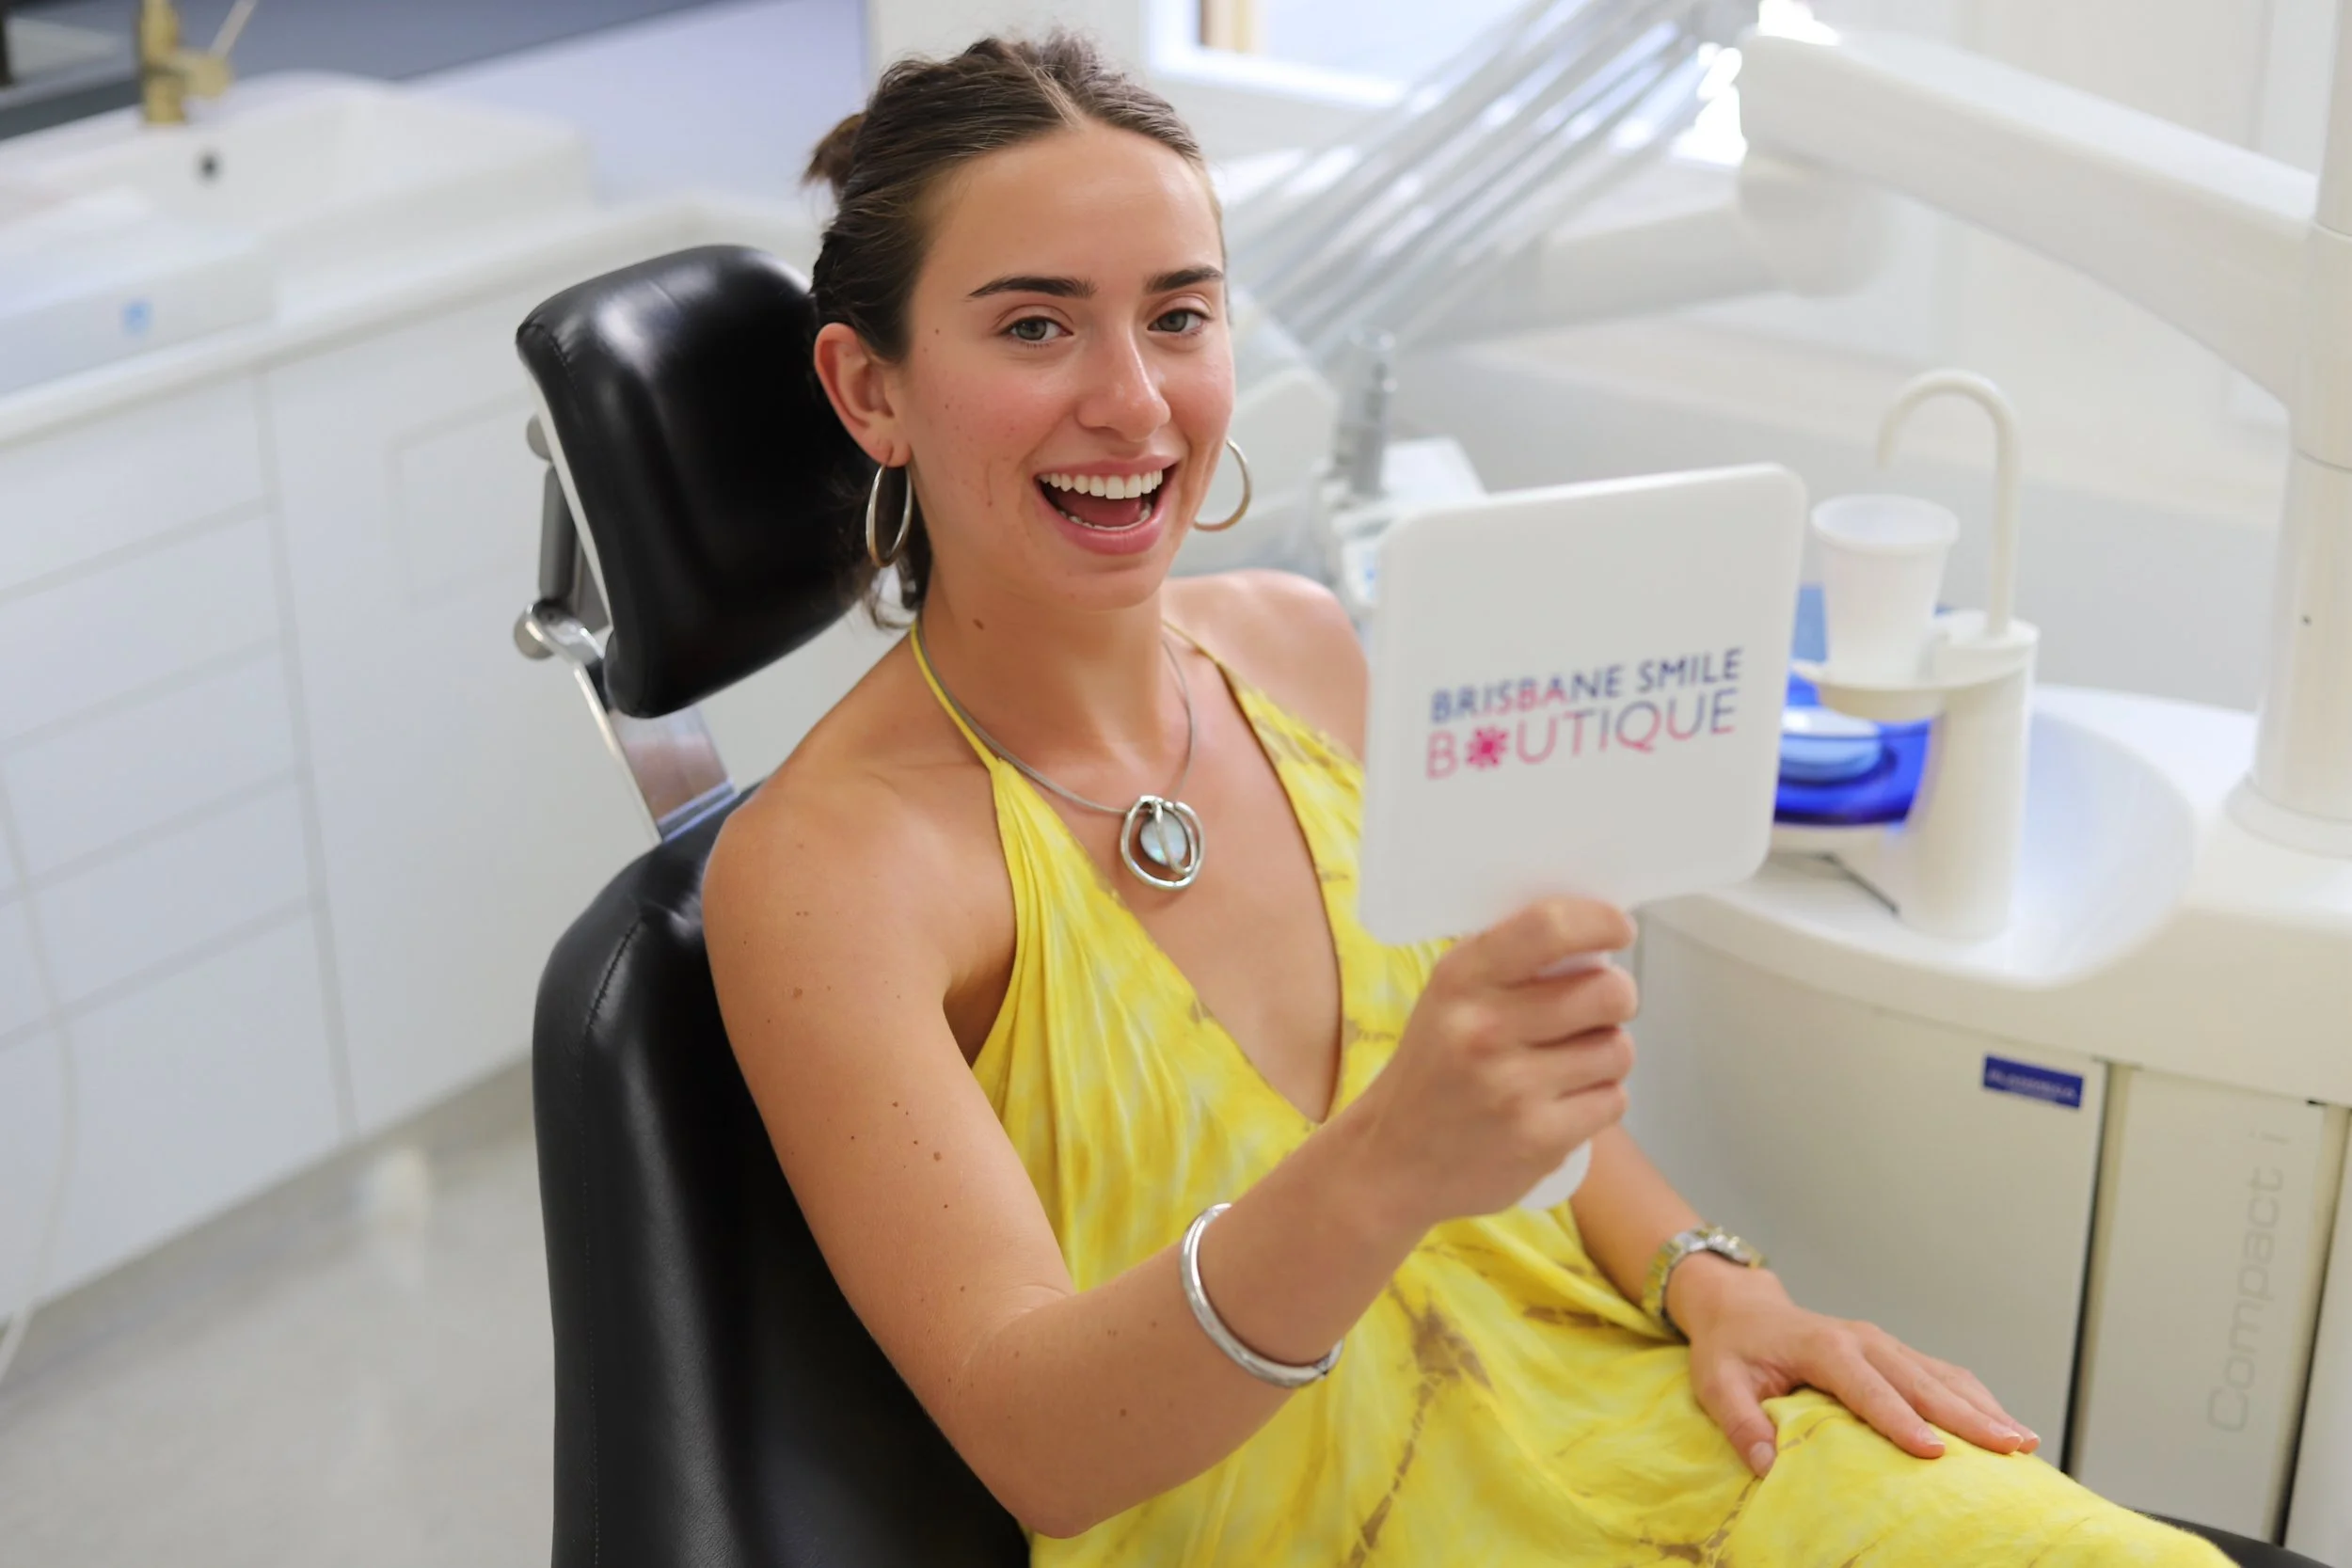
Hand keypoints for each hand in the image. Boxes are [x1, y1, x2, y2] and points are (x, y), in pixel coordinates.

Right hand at [1339, 898, 1637, 1230]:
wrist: (1392, 1161)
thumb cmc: (1434, 1069)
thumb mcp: (1447, 999)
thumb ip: (1508, 964)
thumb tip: (1591, 934)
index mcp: (1460, 980)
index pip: (1549, 927)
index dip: (1600, 922)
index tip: (1619, 930)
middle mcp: (1484, 1029)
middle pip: (1607, 993)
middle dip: (1617, 998)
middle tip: (1600, 1008)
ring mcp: (1513, 1088)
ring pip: (1618, 1050)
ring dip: (1607, 1054)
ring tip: (1570, 1063)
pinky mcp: (1539, 1139)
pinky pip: (1613, 1100)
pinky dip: (1599, 1100)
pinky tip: (1563, 1103)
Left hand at [1672, 1259, 2039, 1476]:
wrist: (1743, 1309)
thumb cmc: (1731, 1349)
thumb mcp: (1717, 1384)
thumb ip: (1741, 1423)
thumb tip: (1767, 1465)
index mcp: (1823, 1347)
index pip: (1868, 1388)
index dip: (1900, 1420)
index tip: (1933, 1452)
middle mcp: (1863, 1340)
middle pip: (1921, 1381)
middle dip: (1968, 1416)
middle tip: (2011, 1448)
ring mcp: (1883, 1344)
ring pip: (1943, 1375)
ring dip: (1984, 1407)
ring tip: (2024, 1442)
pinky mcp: (1894, 1354)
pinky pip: (1942, 1374)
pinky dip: (1976, 1398)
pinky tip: (2003, 1424)